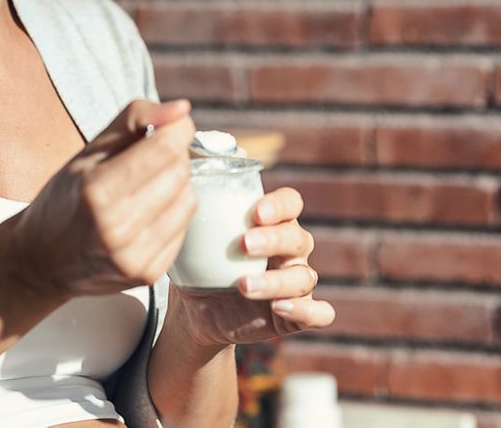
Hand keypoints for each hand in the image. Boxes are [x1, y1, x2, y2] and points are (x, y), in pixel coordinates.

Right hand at [9, 99, 196, 300]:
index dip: (178, 128)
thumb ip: (134, 120)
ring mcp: (133, 256)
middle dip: (174, 155)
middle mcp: (116, 227)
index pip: (165, 149)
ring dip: (176, 184)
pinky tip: (148, 212)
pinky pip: (184, 229)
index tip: (173, 123)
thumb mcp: (88, 152)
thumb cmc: (64, 199)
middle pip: (179, 173)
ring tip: (147, 186)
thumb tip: (182, 109)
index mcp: (96, 190)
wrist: (41, 262)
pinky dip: (172, 213)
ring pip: (188, 200)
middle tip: (153, 155)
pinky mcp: (148, 275)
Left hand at [167, 187, 334, 346]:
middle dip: (273, 240)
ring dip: (275, 281)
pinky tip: (280, 307)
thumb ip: (194, 214)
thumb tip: (180, 185)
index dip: (280, 205)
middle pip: (298, 238)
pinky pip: (320, 313)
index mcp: (272, 223)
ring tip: (243, 286)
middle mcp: (291, 250)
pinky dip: (305, 310)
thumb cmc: (198, 265)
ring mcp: (296, 282)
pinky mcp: (296, 314)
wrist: (194, 312)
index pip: (291, 203)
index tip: (256, 213)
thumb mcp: (192, 240)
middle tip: (244, 245)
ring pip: (304, 277)